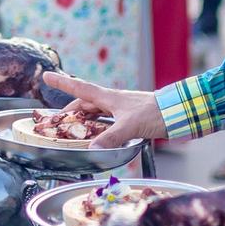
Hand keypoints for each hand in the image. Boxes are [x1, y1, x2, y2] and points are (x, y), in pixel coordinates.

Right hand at [41, 71, 165, 146]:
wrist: (178, 113)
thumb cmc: (154, 113)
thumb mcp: (129, 126)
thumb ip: (110, 138)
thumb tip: (92, 149)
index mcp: (108, 98)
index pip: (80, 88)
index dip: (62, 83)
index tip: (46, 76)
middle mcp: (112, 102)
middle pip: (84, 105)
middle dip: (70, 112)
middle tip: (57, 122)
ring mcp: (121, 110)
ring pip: (95, 114)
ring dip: (84, 122)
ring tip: (73, 132)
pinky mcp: (129, 119)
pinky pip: (106, 123)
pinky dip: (98, 129)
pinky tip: (98, 138)